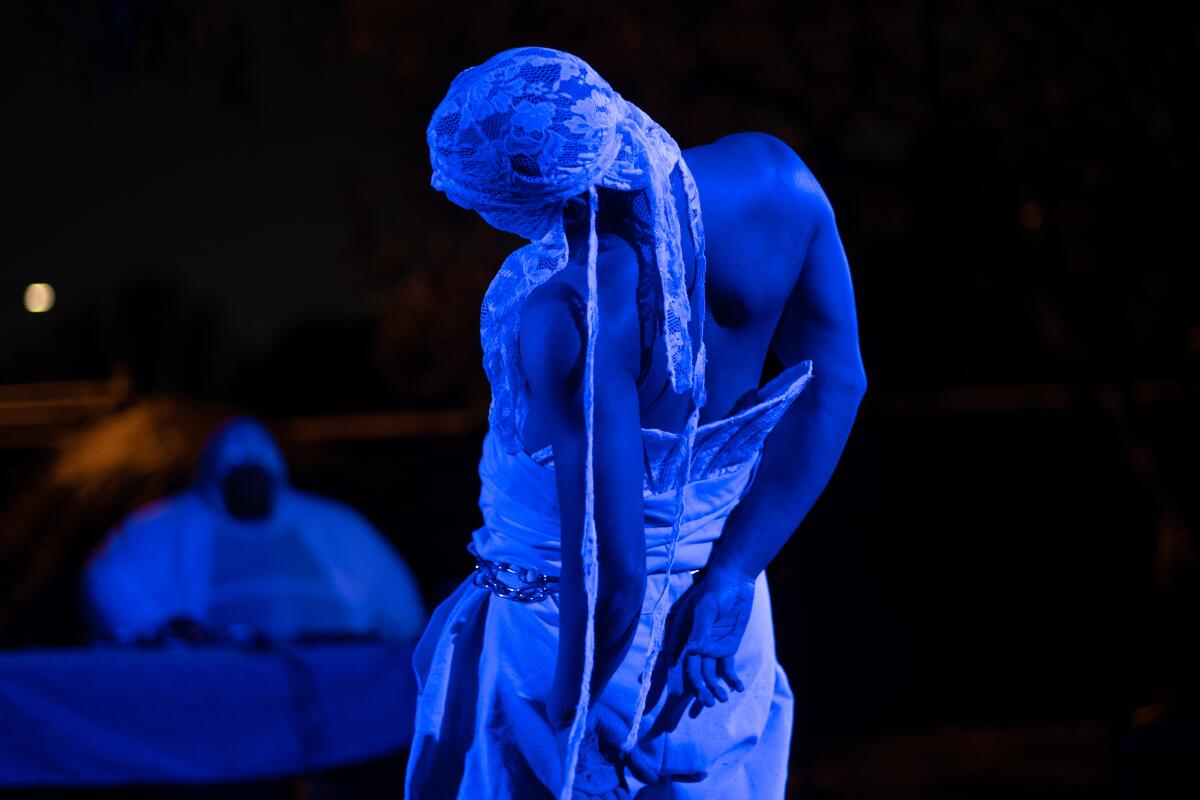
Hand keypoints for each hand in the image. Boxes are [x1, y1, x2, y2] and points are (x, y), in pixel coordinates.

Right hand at [664, 566, 754, 714]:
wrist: (735, 579)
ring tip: (721, 699)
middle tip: (706, 703)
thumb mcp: (708, 607)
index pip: (675, 658)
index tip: (676, 694)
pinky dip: (731, 679)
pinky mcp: (726, 649)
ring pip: (709, 673)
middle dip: (698, 688)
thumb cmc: (716, 589)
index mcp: (682, 632)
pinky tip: (737, 688)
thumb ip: (701, 629)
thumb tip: (693, 651)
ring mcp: (709, 648)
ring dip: (714, 687)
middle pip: (692, 670)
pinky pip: (727, 668)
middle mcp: (693, 644)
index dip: (674, 676)